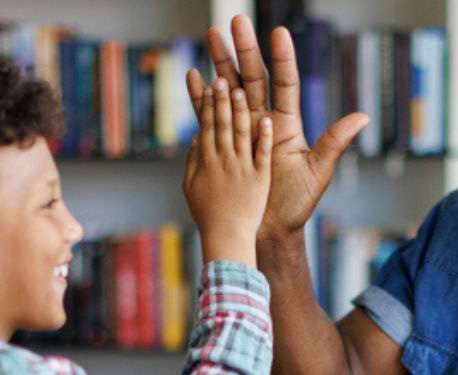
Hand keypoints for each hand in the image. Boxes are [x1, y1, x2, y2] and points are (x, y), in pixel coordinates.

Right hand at [182, 77, 273, 267]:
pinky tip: (266, 121)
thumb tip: (196, 138)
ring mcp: (244, 168)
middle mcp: (226, 160)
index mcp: (208, 161)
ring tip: (241, 90)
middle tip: (221, 77)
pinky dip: (264, 139)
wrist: (229, 240)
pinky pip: (262, 155)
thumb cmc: (209, 216)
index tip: (209, 83)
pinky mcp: (260, 179)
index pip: (209, 125)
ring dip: (241, 111)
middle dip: (222, 100)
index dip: (209, 104)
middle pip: (223, 123)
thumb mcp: (191, 188)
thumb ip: (194, 161)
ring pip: (241, 133)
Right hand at [186, 15, 368, 242]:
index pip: (284, 82)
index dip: (282, 58)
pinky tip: (194, 76)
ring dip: (220, 63)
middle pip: (252, 77)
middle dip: (243, 49)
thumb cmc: (296, 204)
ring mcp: (241, 130)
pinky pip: (210, 116)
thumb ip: (334, 142)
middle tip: (234, 21)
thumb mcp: (317, 171)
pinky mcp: (224, 143)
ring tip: (211, 36)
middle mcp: (263, 120)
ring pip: (229, 89)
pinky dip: (201, 97)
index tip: (278, 32)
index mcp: (285, 123)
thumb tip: (362, 117)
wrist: (269, 230)